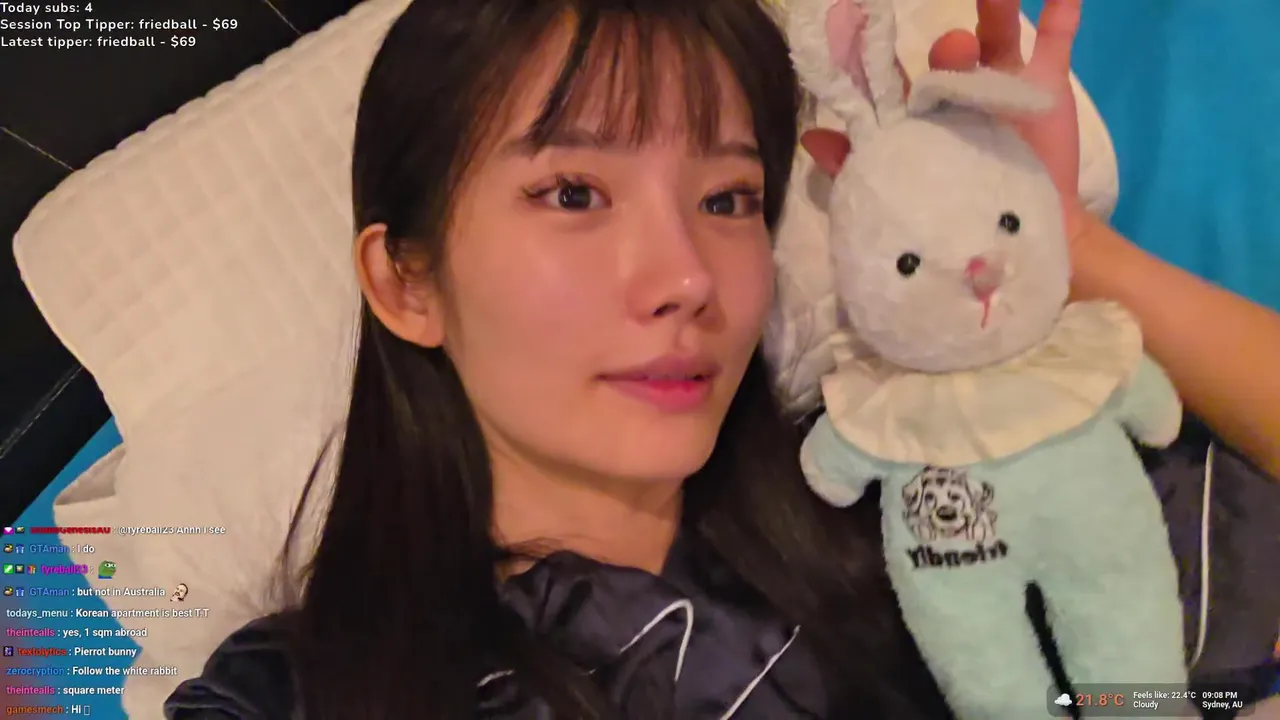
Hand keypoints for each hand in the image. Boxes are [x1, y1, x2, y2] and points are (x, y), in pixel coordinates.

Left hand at [801, 0, 1087, 230]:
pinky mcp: (1044, 84)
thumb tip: (810, 139)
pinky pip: (1056, 40)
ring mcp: (1001, 82)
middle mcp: (958, 88)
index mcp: (919, 113)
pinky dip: (1061, 11)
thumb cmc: (949, 215)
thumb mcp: (897, 192)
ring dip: (996, 9)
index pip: (896, 77)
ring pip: (997, 34)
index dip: (880, 52)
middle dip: (951, 47)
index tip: (859, 22)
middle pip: (951, 53)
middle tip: (952, 45)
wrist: (1014, 242)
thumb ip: (857, 164)